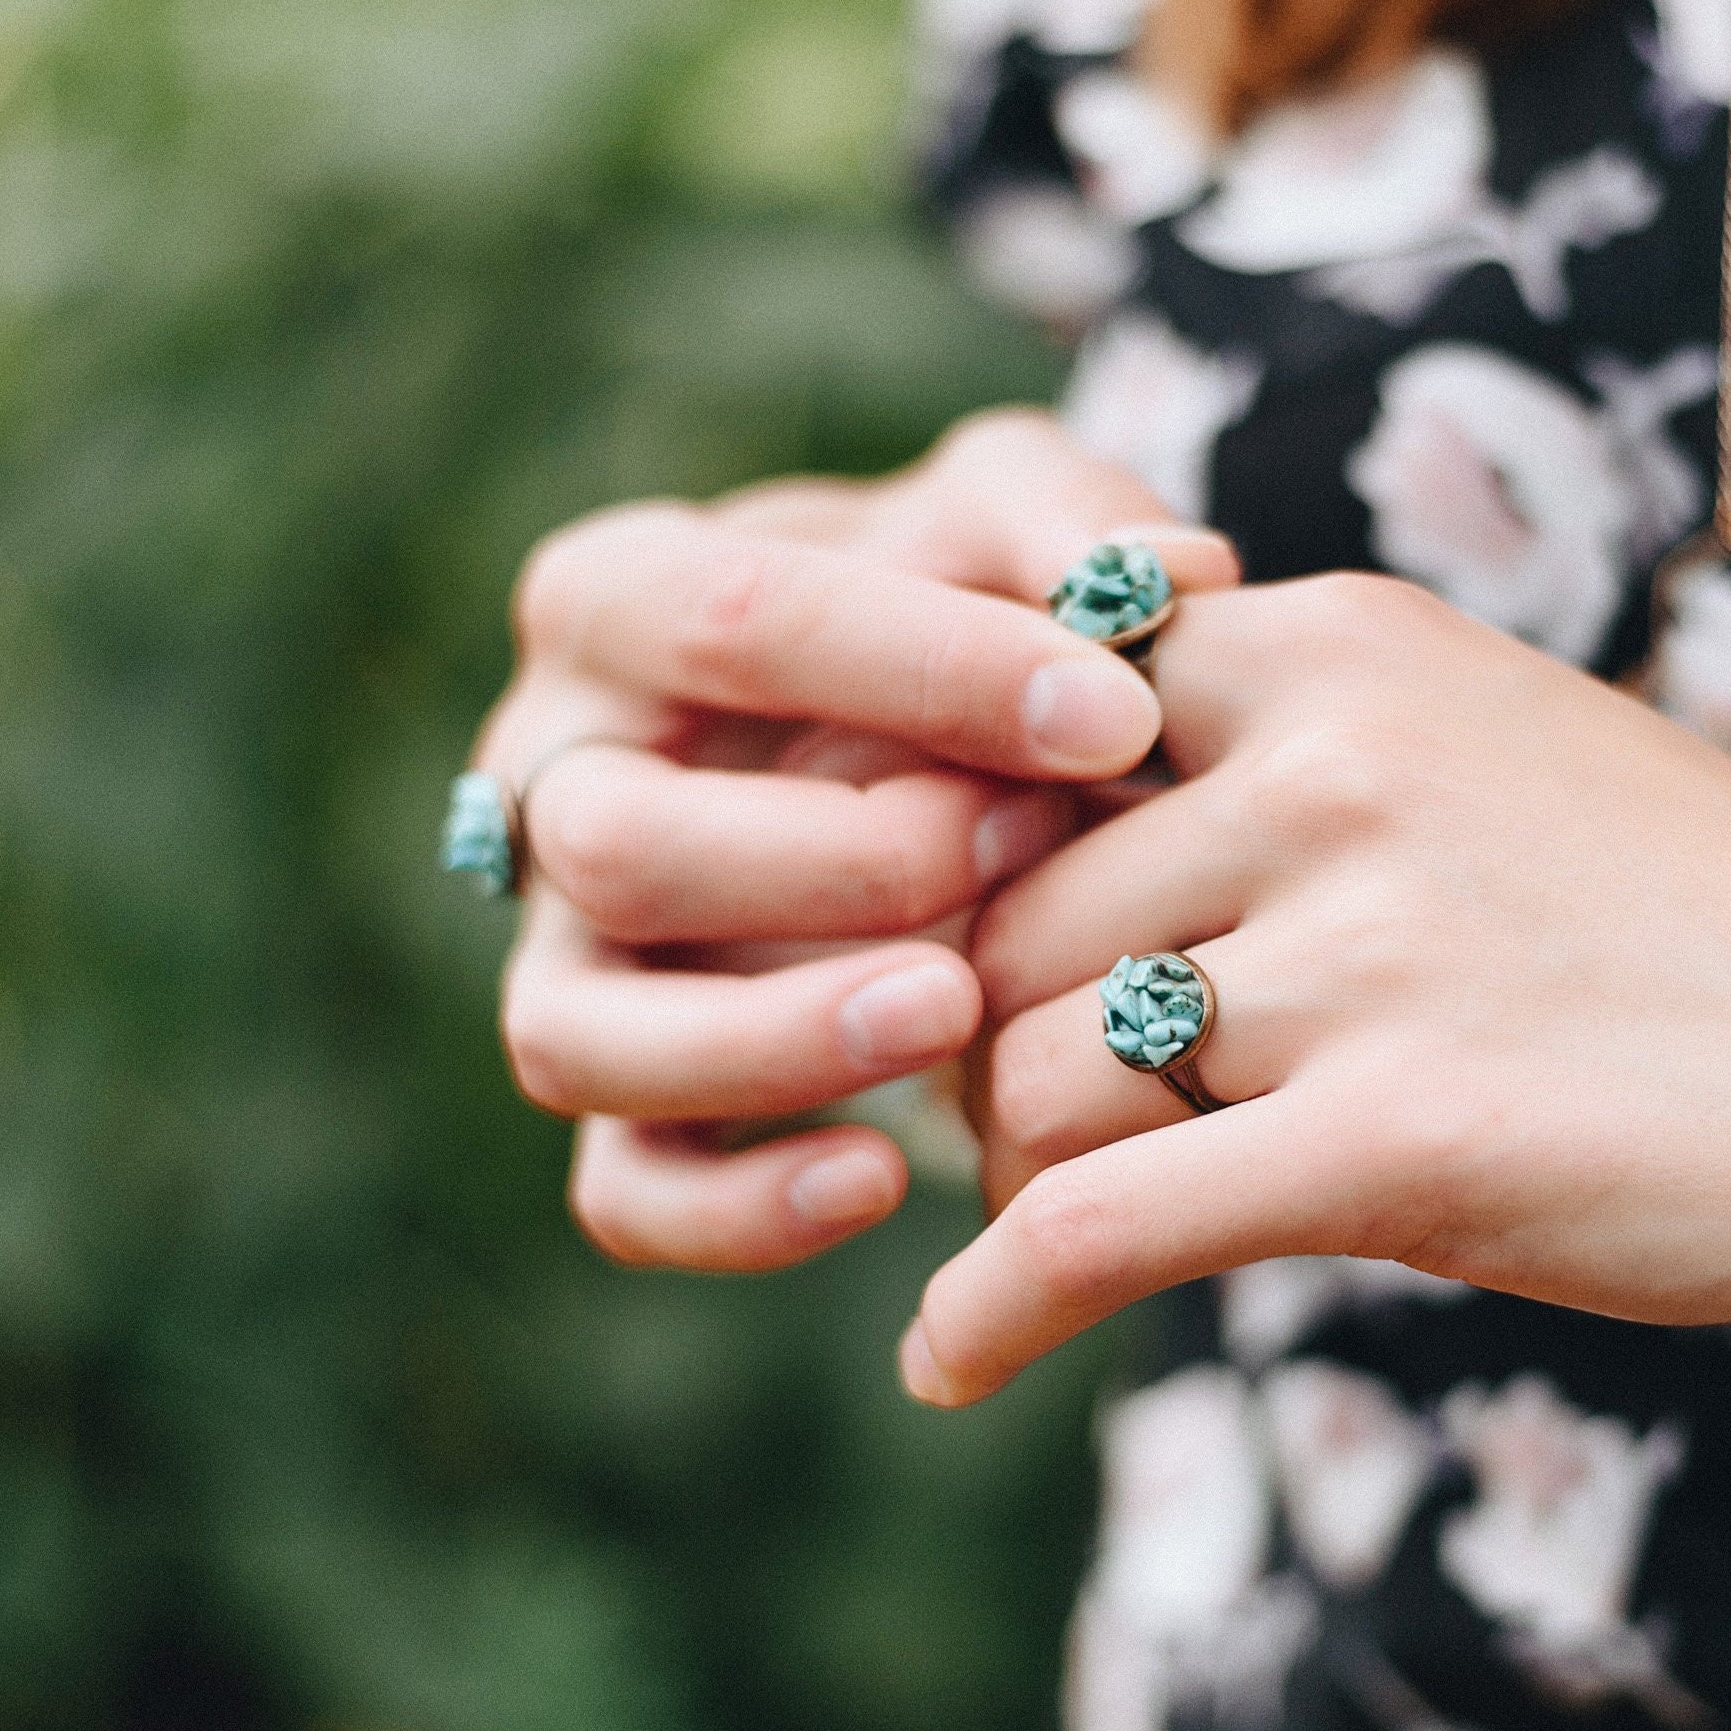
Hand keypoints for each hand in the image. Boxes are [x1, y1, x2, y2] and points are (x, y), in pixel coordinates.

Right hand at [474, 411, 1237, 1274]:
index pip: (726, 620)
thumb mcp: (1014, 521)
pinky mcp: (619, 1094)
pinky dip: (738, 1210)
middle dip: (829, 865)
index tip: (1114, 716)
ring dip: (768, 1043)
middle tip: (1018, 854)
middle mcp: (551, 777)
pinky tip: (886, 1178)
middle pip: (611, 845)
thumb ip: (1077, 527)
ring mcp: (565, 949)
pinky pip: (623, 1191)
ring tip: (956, 1017)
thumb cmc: (957, 608)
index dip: (926, 669)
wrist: (930, 743)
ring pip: (574, 1039)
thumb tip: (1179, 573)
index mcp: (619, 599)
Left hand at [908, 572, 1730, 1403]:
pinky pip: (1097, 1227)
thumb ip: (1269, 751)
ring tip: (1056, 1225)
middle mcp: (1328, 768)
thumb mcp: (1472, 740)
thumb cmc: (1689, 914)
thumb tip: (1029, 834)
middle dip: (979, 1042)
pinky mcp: (1401, 1139)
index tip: (971, 943)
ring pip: (1025, 1078)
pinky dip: (993, 1309)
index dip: (965, 851)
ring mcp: (1367, 954)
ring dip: (1008, 1176)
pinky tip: (954, 1362)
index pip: (1019, 726)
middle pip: (997, 927)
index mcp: (1333, 648)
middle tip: (1016, 1128)